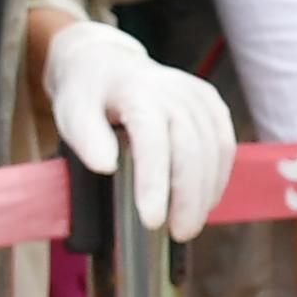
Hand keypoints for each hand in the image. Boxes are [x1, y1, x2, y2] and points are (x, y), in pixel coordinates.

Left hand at [39, 17, 236, 238]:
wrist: (108, 64)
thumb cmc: (88, 95)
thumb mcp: (72, 112)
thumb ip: (86, 138)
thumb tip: (105, 166)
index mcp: (137, 91)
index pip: (153, 141)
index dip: (155, 183)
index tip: (152, 222)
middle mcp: (175, 91)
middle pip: (192, 150)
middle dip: (188, 198)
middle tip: (179, 233)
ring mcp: (199, 95)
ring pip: (215, 150)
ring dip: (206, 192)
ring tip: (190, 224)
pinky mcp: (212, 103)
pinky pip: (224, 144)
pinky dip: (218, 176)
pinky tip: (205, 199)